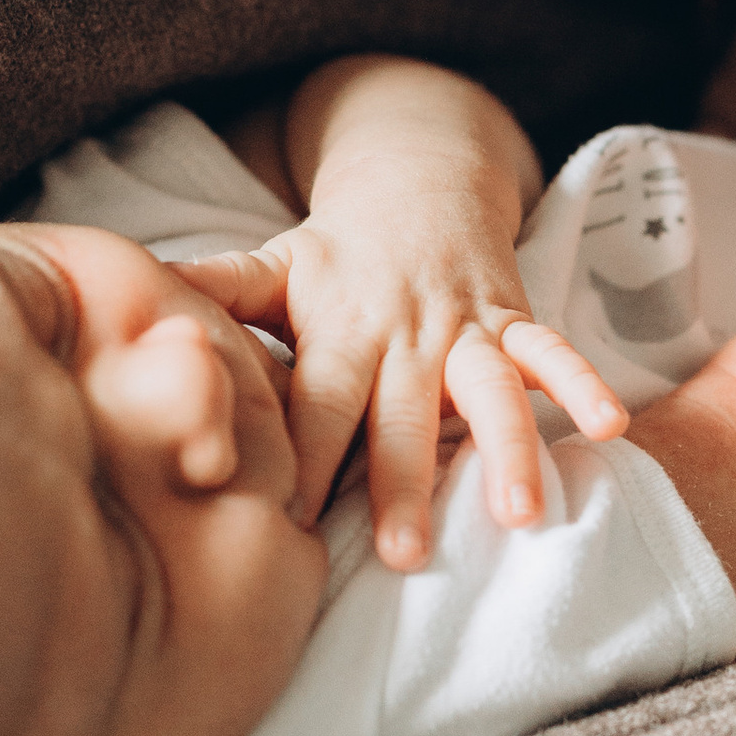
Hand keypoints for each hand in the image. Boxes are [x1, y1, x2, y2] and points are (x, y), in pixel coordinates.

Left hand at [173, 186, 624, 569]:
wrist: (421, 180)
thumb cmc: (334, 252)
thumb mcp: (271, 267)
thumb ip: (212, 295)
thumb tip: (124, 307)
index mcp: (339, 330)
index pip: (317, 407)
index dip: (303, 462)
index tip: (286, 526)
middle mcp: (405, 333)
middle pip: (402, 416)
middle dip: (404, 483)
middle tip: (402, 555)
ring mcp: (466, 329)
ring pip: (490, 393)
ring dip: (507, 451)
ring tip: (521, 514)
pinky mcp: (515, 321)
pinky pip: (554, 355)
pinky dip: (583, 386)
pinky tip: (611, 429)